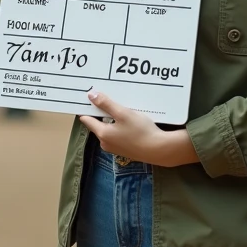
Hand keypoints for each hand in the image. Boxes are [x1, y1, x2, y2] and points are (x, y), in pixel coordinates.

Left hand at [78, 90, 197, 167]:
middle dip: (101, 113)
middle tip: (107, 99)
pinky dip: (119, 127)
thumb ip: (106, 104)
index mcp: (102, 134)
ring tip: (120, 108)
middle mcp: (105, 143)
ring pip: (108, 130)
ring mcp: (115, 148)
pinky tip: (128, 121)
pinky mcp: (124, 150)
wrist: (159, 150)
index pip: (87, 120)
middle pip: (98, 125)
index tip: (87, 98)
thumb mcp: (123, 113)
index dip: (86, 108)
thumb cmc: (140, 130)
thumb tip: (91, 95)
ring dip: (111, 120)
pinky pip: (116, 135)